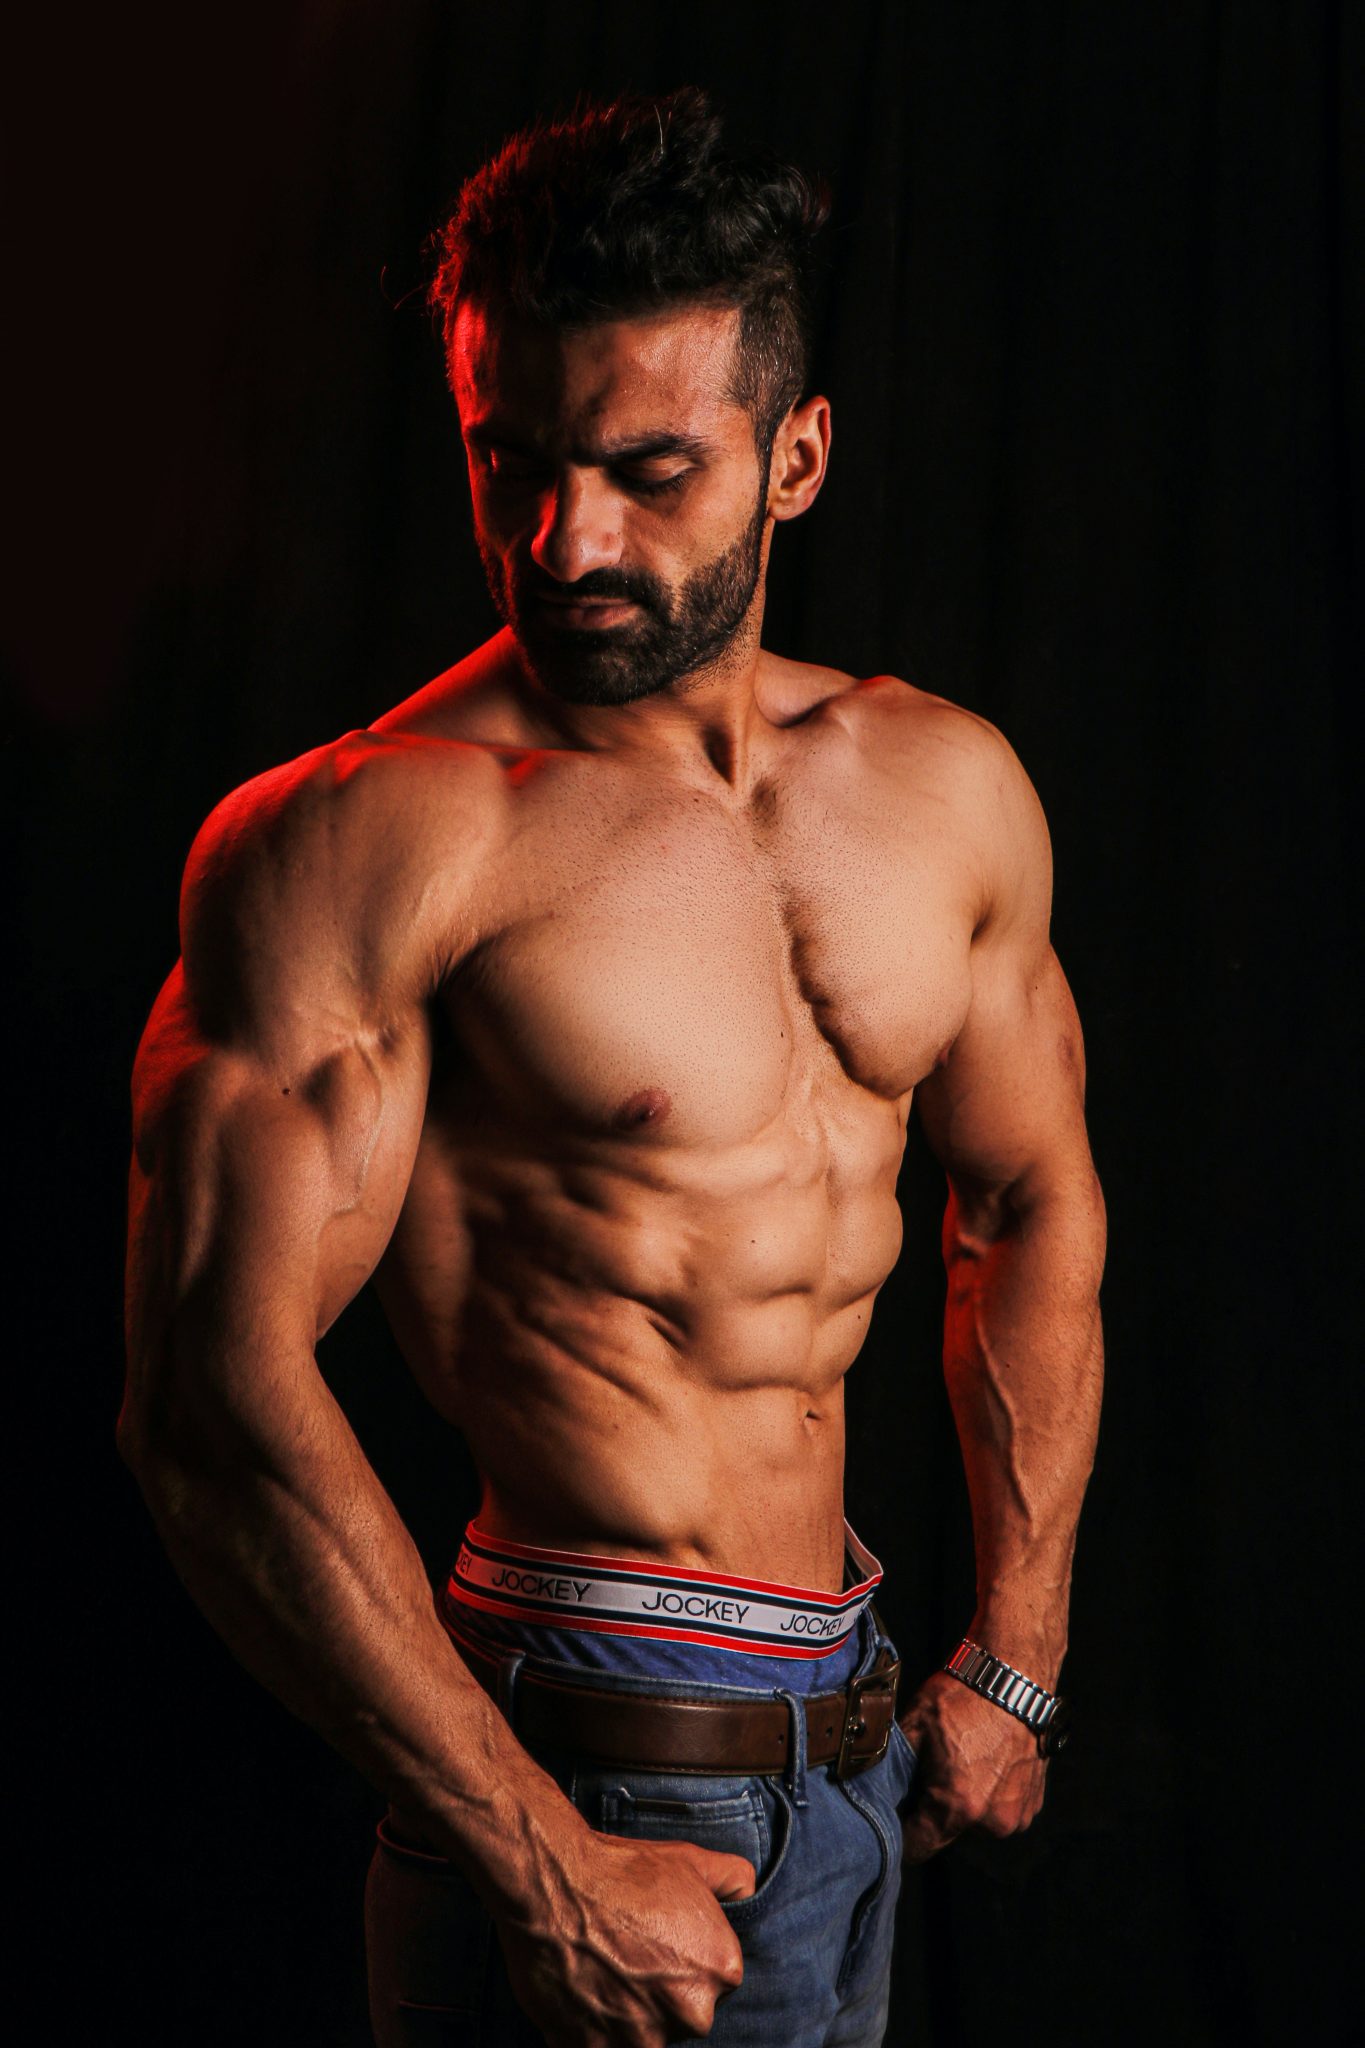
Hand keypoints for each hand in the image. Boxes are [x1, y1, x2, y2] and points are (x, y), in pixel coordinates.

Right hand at [497, 1826, 754, 2045]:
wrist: (552, 1883)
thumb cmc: (623, 1870)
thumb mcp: (691, 1860)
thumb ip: (735, 1880)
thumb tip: (749, 1893)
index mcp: (721, 1971)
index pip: (714, 1981)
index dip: (685, 1960)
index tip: (660, 1943)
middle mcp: (689, 2014)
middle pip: (681, 2013)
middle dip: (659, 1992)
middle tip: (629, 1956)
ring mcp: (641, 2039)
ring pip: (643, 2036)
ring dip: (626, 2014)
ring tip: (602, 1971)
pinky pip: (601, 2047)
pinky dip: (591, 2028)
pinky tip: (582, 1989)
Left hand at [898, 1671, 1045, 1863]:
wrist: (1013, 1674)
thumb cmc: (963, 1697)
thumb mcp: (913, 1726)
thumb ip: (891, 1767)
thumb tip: (872, 1787)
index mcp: (958, 1806)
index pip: (917, 1847)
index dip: (899, 1831)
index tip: (895, 1812)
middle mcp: (992, 1821)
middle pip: (946, 1832)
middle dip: (932, 1809)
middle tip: (929, 1770)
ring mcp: (1018, 1813)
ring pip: (974, 1820)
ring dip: (964, 1802)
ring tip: (961, 1760)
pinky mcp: (1034, 1802)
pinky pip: (1000, 1808)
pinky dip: (990, 1792)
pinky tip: (984, 1760)